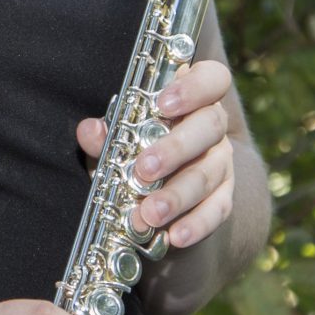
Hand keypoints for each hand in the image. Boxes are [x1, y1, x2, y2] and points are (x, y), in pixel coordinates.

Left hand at [76, 56, 235, 250]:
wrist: (166, 185)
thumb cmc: (138, 147)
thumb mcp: (120, 138)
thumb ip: (108, 134)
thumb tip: (90, 130)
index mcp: (193, 98)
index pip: (212, 78)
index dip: (193, 87)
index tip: (164, 104)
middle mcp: (212, 126)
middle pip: (210, 126)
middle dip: (176, 148)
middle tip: (144, 169)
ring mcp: (222, 161)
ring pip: (209, 173)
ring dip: (178, 195)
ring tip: (150, 214)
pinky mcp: (224, 196)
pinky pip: (218, 209)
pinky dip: (196, 224)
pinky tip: (176, 236)